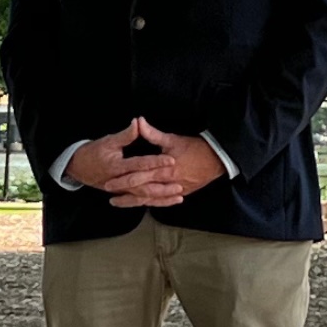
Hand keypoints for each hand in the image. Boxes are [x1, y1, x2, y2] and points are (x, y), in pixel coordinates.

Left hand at [98, 116, 223, 208]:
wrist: (217, 159)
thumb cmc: (194, 147)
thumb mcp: (172, 139)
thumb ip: (152, 134)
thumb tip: (138, 121)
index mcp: (163, 169)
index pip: (138, 176)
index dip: (123, 180)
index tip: (109, 182)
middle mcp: (168, 182)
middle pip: (142, 191)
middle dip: (125, 194)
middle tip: (110, 196)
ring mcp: (175, 190)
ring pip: (151, 199)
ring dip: (134, 202)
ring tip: (119, 204)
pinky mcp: (183, 194)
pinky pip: (163, 201)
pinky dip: (151, 203)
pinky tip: (141, 205)